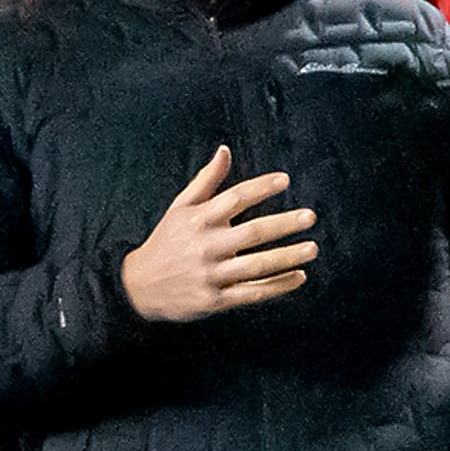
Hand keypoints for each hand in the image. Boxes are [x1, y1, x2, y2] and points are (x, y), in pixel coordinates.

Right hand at [120, 146, 318, 320]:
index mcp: (199, 220)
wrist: (137, 287)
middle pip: (251, 232)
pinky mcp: (214, 300)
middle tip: (310, 216)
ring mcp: (210, 275)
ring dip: (287, 257)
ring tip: (312, 248)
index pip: (234, 198)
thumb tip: (225, 150)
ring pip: (255, 265)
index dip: (260, 187)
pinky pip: (251, 293)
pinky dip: (277, 286)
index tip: (285, 180)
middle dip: (284, 224)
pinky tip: (299, 277)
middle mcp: (205, 246)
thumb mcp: (180, 208)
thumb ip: (206, 181)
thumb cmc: (167, 242)